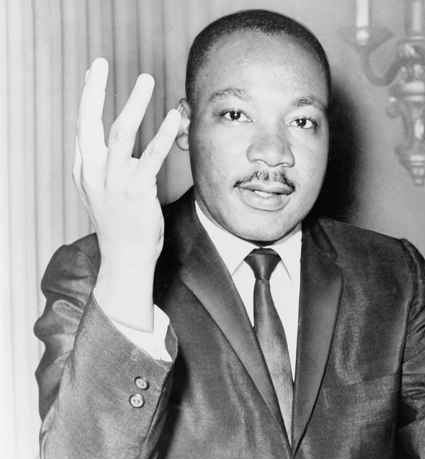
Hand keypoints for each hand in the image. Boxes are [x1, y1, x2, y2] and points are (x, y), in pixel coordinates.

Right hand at [74, 58, 179, 329]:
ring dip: (134, 103)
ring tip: (146, 81)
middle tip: (100, 64)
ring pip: (120, 132)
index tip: (93, 72)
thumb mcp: (108, 192)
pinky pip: (152, 156)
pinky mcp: (137, 191)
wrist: (125, 260)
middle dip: (93, 90)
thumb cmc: (122, 225)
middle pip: (89, 122)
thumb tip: (127, 144)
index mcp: (86, 170)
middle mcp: (94, 172)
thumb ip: (113, 166)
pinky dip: (163, 134)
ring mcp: (114, 182)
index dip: (88, 97)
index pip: (82, 126)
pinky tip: (173, 117)